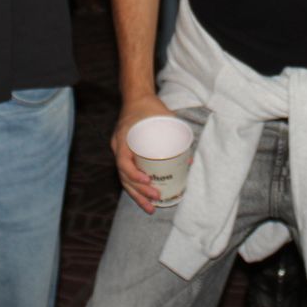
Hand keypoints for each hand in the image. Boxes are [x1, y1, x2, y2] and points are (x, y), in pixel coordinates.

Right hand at [112, 94, 174, 213]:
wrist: (136, 98)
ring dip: (137, 195)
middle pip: (124, 175)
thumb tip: (188, 159)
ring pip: (124, 179)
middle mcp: (118, 147)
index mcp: (123, 138)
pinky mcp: (124, 156)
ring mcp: (120, 152)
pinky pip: (127, 175)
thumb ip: (176, 135)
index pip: (123, 161)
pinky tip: (145, 198)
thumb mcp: (163, 117)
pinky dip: (136, 187)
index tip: (147, 180)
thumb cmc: (149, 108)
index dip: (134, 174)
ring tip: (150, 208)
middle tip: (155, 198)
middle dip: (139, 191)